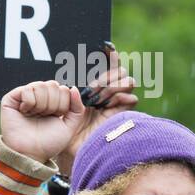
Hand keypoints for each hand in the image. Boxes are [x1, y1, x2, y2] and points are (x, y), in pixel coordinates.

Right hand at [0, 80, 84, 164]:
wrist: (30, 154)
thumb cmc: (48, 143)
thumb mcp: (69, 127)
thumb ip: (77, 108)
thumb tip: (73, 88)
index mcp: (53, 101)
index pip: (63, 89)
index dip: (63, 105)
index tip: (55, 117)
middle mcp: (39, 96)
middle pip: (53, 85)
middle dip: (53, 104)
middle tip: (44, 117)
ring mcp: (25, 96)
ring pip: (40, 86)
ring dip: (41, 105)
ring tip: (34, 115)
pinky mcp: (12, 98)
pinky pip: (27, 90)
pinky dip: (29, 103)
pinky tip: (24, 112)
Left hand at [54, 48, 139, 174]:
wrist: (71, 147)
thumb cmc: (64, 126)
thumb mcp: (64, 104)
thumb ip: (70, 90)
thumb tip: (72, 81)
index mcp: (95, 86)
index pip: (109, 64)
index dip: (111, 54)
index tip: (106, 47)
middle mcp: (108, 92)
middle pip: (120, 70)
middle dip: (108, 75)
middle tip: (93, 87)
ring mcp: (116, 102)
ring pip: (127, 81)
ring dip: (113, 86)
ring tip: (98, 97)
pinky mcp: (122, 115)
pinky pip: (131, 99)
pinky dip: (120, 98)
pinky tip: (107, 105)